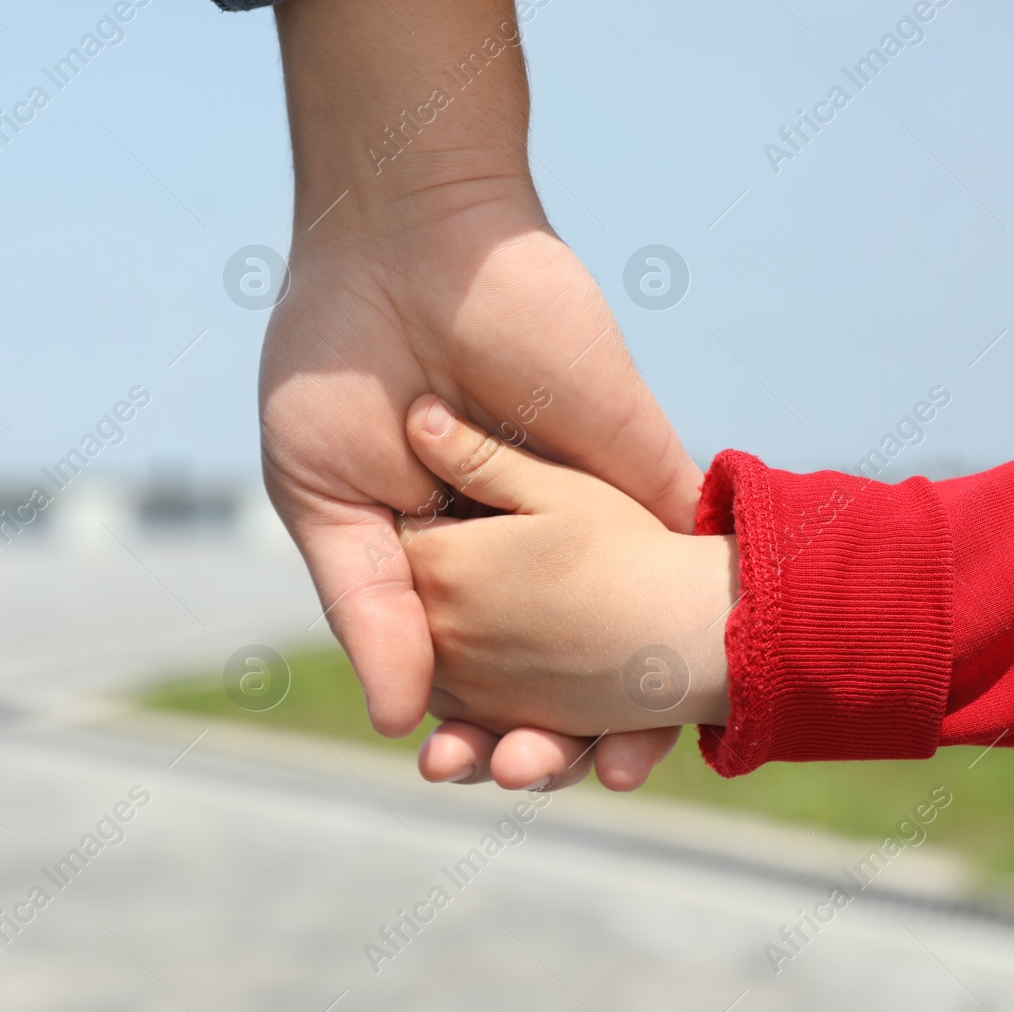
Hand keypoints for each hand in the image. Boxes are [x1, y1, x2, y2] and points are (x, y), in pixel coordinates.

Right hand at [263, 0, 701, 787]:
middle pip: (546, 672)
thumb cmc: (340, 363)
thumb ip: (368, 607)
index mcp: (434, 557)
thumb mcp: (327, 500)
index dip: (464, 729)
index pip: (462, 669)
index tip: (452, 771)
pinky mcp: (638, 472)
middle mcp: (511, 547)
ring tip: (593, 771)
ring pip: (617, 643)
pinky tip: (679, 716)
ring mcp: (579, 513)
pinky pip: (677, 569)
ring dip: (614, 718)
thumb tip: (397, 722)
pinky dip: (686, 647)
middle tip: (515, 776)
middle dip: (537, 737)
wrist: (405, 238)